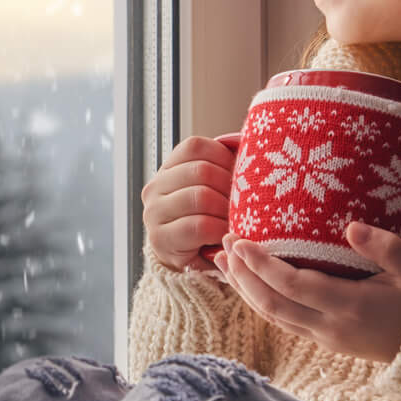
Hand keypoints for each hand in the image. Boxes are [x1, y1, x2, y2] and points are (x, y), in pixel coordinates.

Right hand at [140, 133, 243, 274]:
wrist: (188, 258)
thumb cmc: (208, 218)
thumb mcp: (213, 187)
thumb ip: (223, 165)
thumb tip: (242, 141)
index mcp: (168, 168)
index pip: (195, 147)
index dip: (224, 158)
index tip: (240, 175)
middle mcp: (155, 187)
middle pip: (201, 171)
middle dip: (230, 187)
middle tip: (245, 202)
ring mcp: (154, 213)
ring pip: (200, 197)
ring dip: (227, 210)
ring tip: (237, 219)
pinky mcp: (161, 238)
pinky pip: (199, 226)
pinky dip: (221, 229)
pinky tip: (228, 234)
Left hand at [214, 223, 400, 362]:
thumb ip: (385, 246)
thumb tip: (350, 225)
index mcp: (351, 307)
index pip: (292, 285)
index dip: (261, 265)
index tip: (238, 242)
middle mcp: (332, 328)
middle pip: (272, 305)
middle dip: (242, 277)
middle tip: (221, 247)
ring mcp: (329, 339)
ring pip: (275, 317)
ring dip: (247, 291)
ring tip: (224, 265)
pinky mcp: (331, 343)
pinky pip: (287, 322)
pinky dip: (264, 302)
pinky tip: (254, 286)